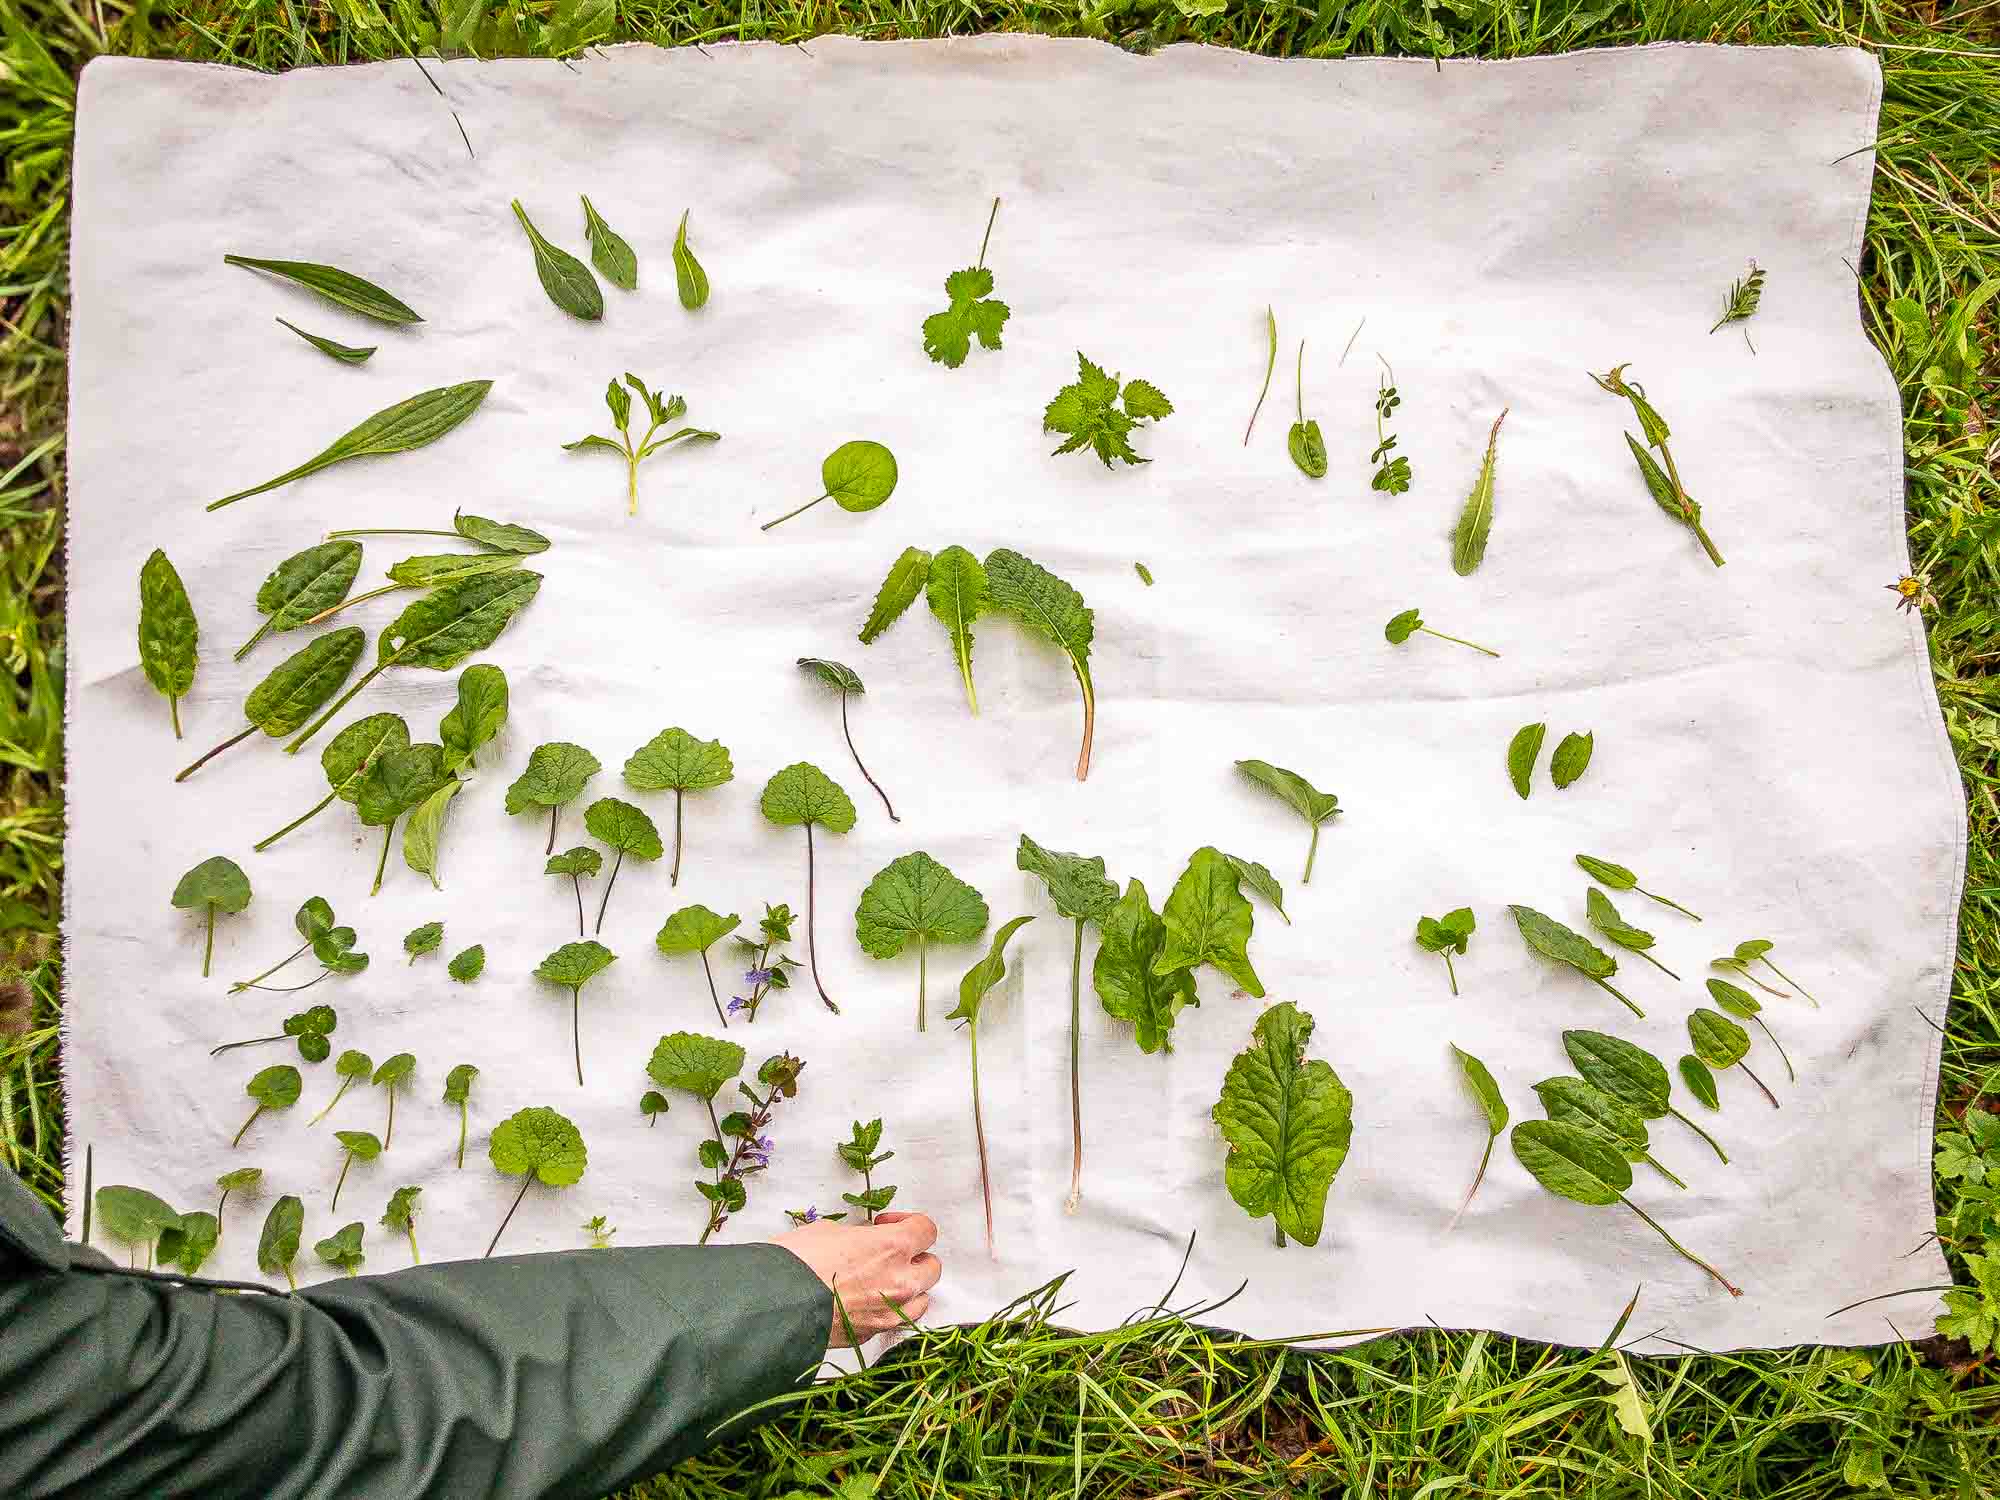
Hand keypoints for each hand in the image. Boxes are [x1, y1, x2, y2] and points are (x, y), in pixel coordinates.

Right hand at [769, 1211, 941, 1345]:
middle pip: (933, 1267)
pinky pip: (895, 1322)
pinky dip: (888, 1311)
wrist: (775, 1304)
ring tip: (884, 1281)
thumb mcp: (830, 1231)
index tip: (889, 1224)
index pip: (927, 1230)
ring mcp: (889, 1314)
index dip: (909, 1223)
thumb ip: (860, 1237)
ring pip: (922, 1300)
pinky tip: (866, 1302)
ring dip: (910, 1288)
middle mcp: (899, 1282)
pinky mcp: (871, 1335)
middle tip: (891, 1253)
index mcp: (893, 1247)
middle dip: (915, 1257)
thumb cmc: (798, 1263)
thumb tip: (864, 1242)